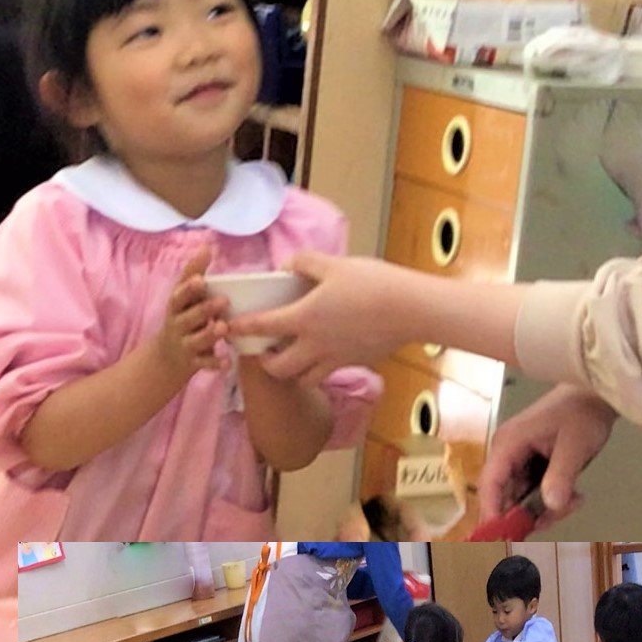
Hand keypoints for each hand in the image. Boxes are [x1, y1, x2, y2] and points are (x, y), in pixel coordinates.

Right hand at [151, 250, 225, 382]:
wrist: (167, 358)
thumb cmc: (182, 318)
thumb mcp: (183, 297)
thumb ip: (194, 273)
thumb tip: (207, 246)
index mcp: (176, 307)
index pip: (179, 295)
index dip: (188, 288)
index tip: (200, 279)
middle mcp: (178, 325)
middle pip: (188, 317)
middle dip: (204, 309)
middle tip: (223, 300)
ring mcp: (185, 345)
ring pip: (196, 340)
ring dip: (209, 334)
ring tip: (224, 327)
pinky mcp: (193, 363)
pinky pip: (204, 364)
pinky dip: (215, 364)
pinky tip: (228, 362)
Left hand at [230, 252, 403, 380]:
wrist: (412, 309)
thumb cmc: (374, 283)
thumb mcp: (335, 264)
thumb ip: (306, 262)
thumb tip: (288, 264)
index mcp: (305, 317)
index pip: (262, 327)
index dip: (242, 328)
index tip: (230, 328)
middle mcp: (315, 345)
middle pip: (278, 368)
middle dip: (264, 363)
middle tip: (263, 351)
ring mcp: (335, 358)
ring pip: (302, 379)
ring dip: (291, 372)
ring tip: (292, 357)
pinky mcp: (355, 362)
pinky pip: (328, 373)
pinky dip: (318, 369)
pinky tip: (323, 353)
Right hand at [478, 384, 617, 525]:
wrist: (595, 395)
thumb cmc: (582, 414)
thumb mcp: (574, 446)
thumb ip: (561, 476)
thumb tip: (552, 506)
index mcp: (508, 443)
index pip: (490, 483)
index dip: (493, 512)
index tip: (504, 535)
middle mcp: (507, 453)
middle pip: (505, 496)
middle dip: (530, 513)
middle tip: (562, 514)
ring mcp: (519, 460)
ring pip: (521, 498)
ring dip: (546, 508)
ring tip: (576, 500)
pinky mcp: (532, 465)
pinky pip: (533, 492)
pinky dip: (552, 499)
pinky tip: (575, 496)